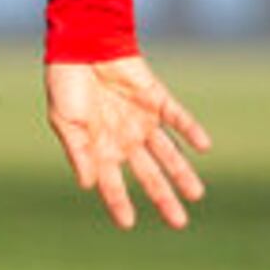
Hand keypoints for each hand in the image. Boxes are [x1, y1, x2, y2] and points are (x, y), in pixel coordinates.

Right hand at [44, 54, 211, 230]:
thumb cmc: (66, 83)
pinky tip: (203, 147)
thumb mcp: (65, 121)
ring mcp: (141, 119)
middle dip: (163, 196)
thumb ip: (79, 152)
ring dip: (181, 172)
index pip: (112, 181)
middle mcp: (123, 137)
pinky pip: (177, 118)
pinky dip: (190, 131)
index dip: (118, 202)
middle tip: (179, 222)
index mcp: (98, 144)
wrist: (82, 44)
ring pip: (167, 153)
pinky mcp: (156, 99)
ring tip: (196, 194)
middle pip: (148, 173)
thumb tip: (89, 185)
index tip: (127, 224)